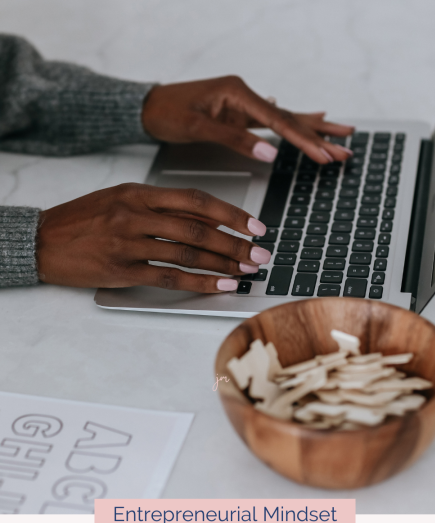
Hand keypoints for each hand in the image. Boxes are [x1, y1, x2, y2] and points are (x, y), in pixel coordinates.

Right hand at [36, 183, 270, 291]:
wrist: (42, 241)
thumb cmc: (82, 220)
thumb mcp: (118, 199)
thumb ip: (156, 206)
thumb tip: (200, 218)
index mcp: (138, 192)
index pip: (195, 199)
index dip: (231, 213)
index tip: (255, 225)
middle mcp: (136, 214)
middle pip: (198, 227)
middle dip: (236, 242)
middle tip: (261, 253)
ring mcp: (128, 242)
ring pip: (187, 251)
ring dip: (223, 263)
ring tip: (247, 271)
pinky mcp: (122, 270)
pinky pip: (168, 276)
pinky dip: (199, 281)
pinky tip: (220, 285)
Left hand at [142, 76, 353, 164]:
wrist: (147, 107)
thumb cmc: (167, 112)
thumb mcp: (198, 126)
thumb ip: (234, 139)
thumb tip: (270, 152)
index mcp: (238, 93)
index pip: (279, 120)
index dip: (303, 140)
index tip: (323, 155)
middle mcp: (245, 96)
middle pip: (291, 118)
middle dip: (319, 135)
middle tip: (347, 147)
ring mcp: (243, 106)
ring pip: (286, 120)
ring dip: (312, 130)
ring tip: (341, 133)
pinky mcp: (238, 116)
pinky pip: (272, 123)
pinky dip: (292, 125)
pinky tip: (308, 120)